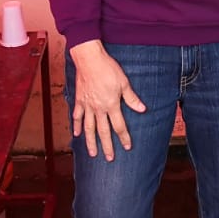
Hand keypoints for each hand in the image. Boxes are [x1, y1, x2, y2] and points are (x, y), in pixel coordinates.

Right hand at [69, 39, 145, 161]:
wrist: (89, 59)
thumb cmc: (108, 69)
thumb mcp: (124, 83)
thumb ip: (132, 98)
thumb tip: (142, 109)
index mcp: (111, 105)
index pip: (119, 126)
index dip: (124, 137)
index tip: (127, 147)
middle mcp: (98, 108)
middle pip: (103, 131)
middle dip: (107, 146)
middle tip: (109, 158)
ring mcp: (87, 105)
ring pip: (88, 128)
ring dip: (91, 141)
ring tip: (92, 153)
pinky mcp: (79, 100)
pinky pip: (77, 116)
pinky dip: (76, 125)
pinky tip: (76, 134)